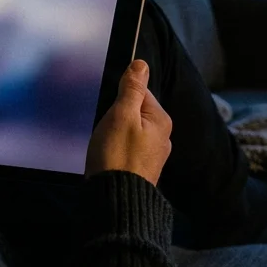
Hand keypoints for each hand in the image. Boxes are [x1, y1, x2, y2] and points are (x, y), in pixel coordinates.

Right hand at [85, 60, 172, 186]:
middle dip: (116, 117)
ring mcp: (152, 155)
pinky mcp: (140, 169)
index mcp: (161, 120)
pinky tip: (107, 157)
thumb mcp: (121, 115)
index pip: (139, 92)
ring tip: (104, 146)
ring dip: (114, 134)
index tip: (108, 111)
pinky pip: (126, 149)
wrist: (115, 201)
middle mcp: (162, 137)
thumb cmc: (117, 157)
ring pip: (128, 131)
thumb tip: (141, 64)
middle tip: (104, 130)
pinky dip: (115, 149)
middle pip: (134, 112)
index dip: (119, 98)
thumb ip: (132, 89)